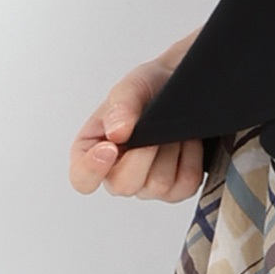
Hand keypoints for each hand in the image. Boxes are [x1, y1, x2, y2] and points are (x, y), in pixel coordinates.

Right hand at [68, 27, 205, 201]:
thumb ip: (121, 104)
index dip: (93, 169)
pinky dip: (192, 157)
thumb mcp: (132, 85)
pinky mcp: (176, 188)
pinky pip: (186, 184)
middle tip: (154, 125)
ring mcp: (147, 185)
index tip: (110, 147)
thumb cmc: (149, 87)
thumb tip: (117, 133)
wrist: (182, 85)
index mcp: (93, 152)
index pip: (82, 178)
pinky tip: (187, 140)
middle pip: (124, 186)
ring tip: (172, 127)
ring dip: (171, 151)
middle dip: (143, 154)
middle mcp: (117, 174)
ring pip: (158, 185)